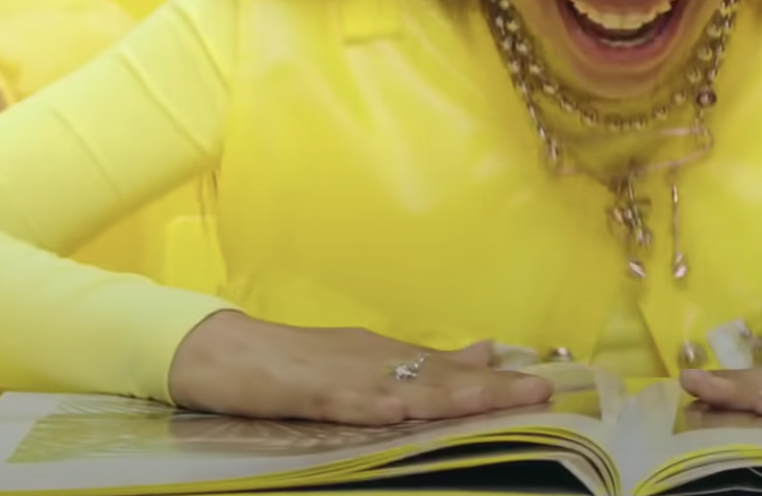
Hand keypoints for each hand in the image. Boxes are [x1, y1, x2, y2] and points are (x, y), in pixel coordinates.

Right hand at [167, 310, 554, 423]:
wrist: (217, 350)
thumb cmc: (292, 363)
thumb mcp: (363, 361)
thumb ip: (421, 364)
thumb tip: (485, 354)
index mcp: (385, 357)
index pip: (448, 371)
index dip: (495, 382)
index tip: (544, 387)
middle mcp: (371, 360)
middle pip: (437, 378)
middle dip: (489, 388)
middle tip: (539, 392)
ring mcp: (338, 375)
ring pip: (400, 387)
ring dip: (448, 394)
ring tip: (492, 400)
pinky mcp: (304, 392)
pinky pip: (343, 402)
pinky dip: (371, 405)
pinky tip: (398, 412)